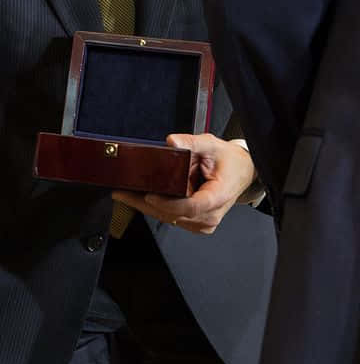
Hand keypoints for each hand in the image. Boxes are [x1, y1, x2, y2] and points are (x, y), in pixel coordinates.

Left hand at [112, 133, 255, 234]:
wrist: (241, 173)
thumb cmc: (228, 161)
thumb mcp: (211, 145)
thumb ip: (192, 142)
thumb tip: (173, 142)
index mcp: (218, 196)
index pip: (191, 206)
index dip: (168, 203)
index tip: (149, 195)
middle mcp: (210, 214)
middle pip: (174, 214)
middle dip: (145, 204)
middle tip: (121, 193)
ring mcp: (203, 221)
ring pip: (169, 218)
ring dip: (146, 207)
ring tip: (124, 194)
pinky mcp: (195, 222)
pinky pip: (171, 217)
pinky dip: (154, 208)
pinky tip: (138, 198)